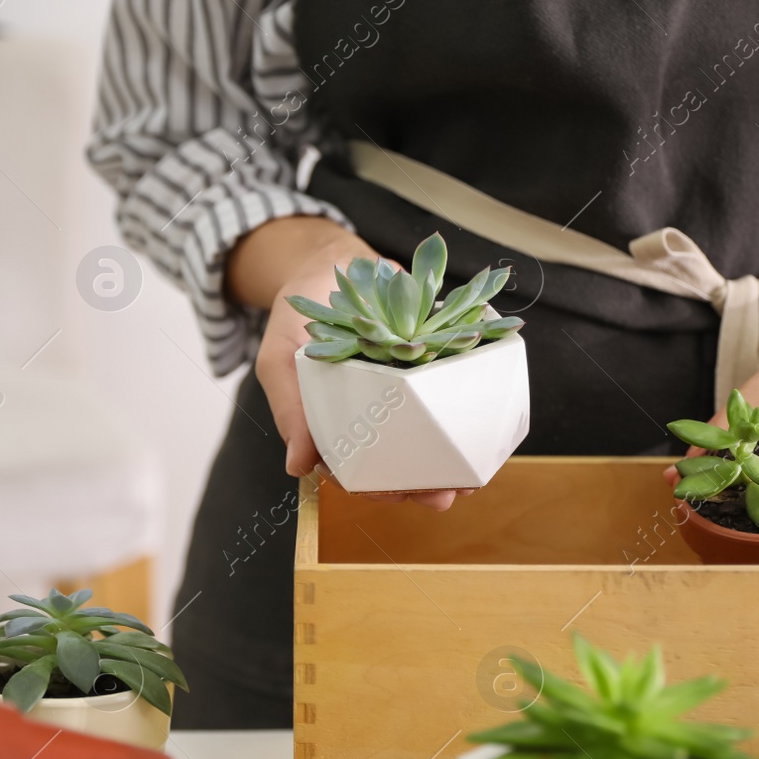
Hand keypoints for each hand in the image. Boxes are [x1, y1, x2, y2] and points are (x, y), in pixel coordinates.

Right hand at [231, 217, 469, 510]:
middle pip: (397, 462)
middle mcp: (371, 414)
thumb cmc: (298, 314)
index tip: (397, 496)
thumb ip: (290, 409)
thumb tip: (297, 467)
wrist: (332, 262)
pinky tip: (478, 430)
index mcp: (334, 423)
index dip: (377, 489)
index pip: (356, 471)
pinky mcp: (428, 366)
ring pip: (426, 438)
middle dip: (419, 485)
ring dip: (446, 461)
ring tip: (467, 479)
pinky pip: (447, 395)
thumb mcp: (280, 359)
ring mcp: (402, 392)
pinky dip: (462, 415)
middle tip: (442, 495)